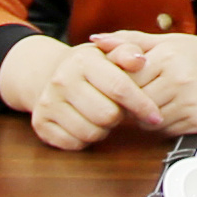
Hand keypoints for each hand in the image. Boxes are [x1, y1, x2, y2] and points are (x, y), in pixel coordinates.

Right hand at [6, 35, 161, 149]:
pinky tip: (86, 123)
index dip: (142, 105)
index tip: (155, 116)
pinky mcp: (41, 123)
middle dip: (119, 116)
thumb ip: (128, 52)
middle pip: (107, 115)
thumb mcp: (110, 53)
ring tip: (101, 115)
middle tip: (117, 109)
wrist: (53, 74)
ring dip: (103, 129)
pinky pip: (74, 144)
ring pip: (91, 132)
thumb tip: (140, 60)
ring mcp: (48, 102)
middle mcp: (62, 80)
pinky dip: (84, 139)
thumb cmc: (92, 67)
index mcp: (83, 60)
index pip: (120, 88)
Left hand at [95, 31, 196, 136]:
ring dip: (143, 115)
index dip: (119, 84)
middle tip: (130, 97)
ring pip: (148, 120)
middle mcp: (179, 81)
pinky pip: (165, 130)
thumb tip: (96, 40)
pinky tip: (166, 110)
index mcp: (168, 58)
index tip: (117, 84)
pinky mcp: (196, 122)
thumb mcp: (165, 41)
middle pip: (136, 101)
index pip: (127, 79)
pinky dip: (160, 124)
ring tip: (149, 101)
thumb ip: (128, 41)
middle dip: (129, 102)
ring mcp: (189, 103)